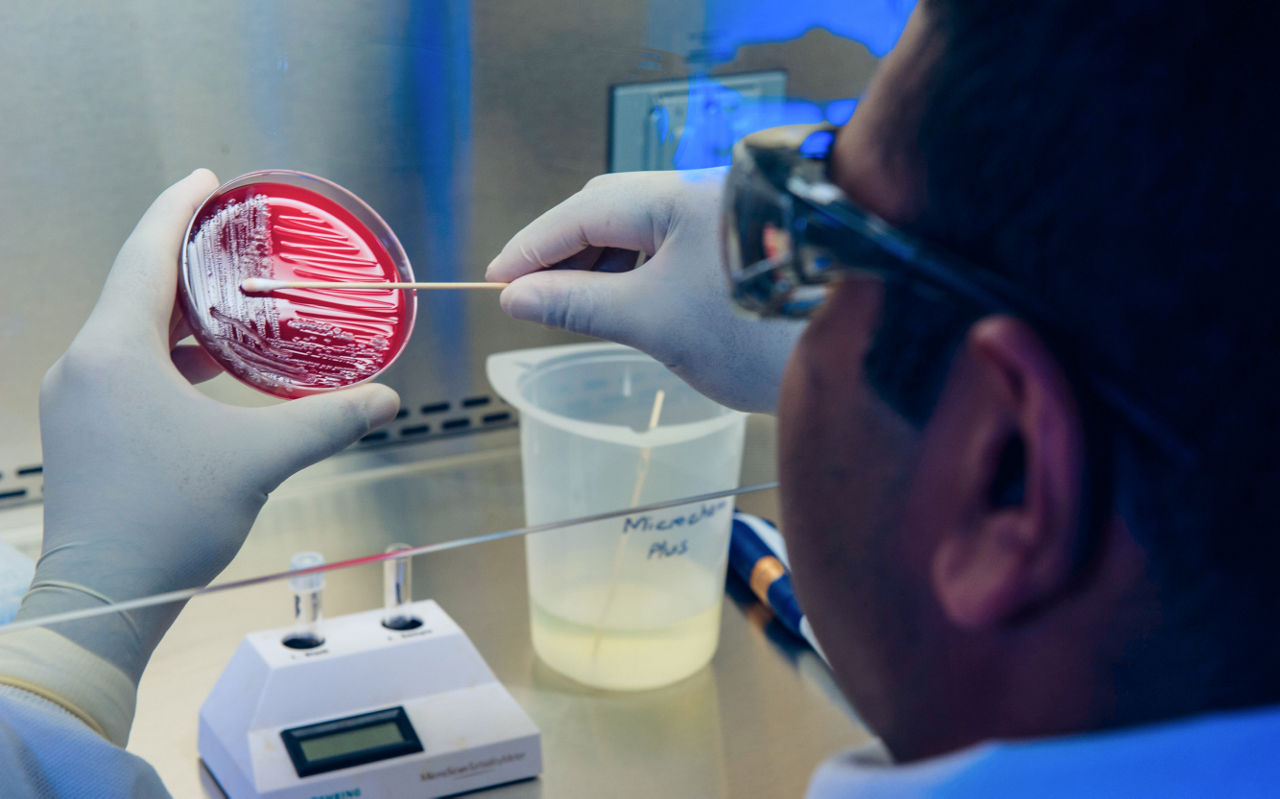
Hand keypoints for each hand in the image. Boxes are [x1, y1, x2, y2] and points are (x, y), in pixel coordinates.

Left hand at [16, 170, 400, 684]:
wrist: (103, 596)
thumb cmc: (164, 520)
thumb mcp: (257, 460)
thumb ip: (326, 422)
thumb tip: (386, 400)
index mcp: (114, 351)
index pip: (145, 254)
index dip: (177, 209)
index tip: (206, 181)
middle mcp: (84, 365)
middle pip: (135, 288)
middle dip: (186, 259)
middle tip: (233, 240)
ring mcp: (76, 399)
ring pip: (129, 331)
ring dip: (179, 313)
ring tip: (232, 304)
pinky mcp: (82, 431)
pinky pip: (123, 368)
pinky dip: (166, 355)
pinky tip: (207, 373)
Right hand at [486, 169, 802, 413]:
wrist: (852, 357)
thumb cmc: (759, 335)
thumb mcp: (652, 321)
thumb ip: (578, 304)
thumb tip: (517, 296)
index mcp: (678, 197)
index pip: (582, 212)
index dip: (532, 248)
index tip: (494, 281)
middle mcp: (701, 197)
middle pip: (609, 214)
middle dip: (563, 256)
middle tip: (526, 300)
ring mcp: (722, 223)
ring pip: (640, 236)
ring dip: (599, 270)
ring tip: (567, 310)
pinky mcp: (737, 251)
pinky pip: (669, 254)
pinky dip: (635, 279)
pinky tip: (618, 307)